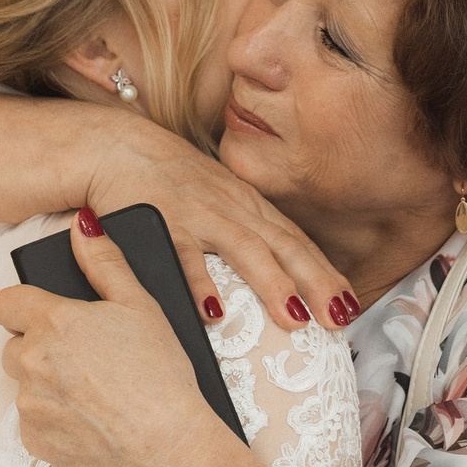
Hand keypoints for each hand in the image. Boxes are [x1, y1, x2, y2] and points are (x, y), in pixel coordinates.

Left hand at [0, 209, 234, 466]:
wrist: (169, 450)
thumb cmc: (161, 376)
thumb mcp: (141, 305)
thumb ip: (104, 262)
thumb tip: (82, 226)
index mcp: (52, 322)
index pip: (4, 303)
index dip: (26, 306)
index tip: (49, 315)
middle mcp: (31, 362)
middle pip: (14, 344)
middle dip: (41, 346)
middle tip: (86, 356)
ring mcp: (29, 405)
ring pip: (24, 384)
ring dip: (47, 383)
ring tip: (95, 391)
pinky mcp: (34, 441)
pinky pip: (33, 421)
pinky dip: (55, 418)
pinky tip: (92, 419)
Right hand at [84, 117, 354, 329]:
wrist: (115, 146)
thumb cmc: (168, 182)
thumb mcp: (217, 202)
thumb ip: (244, 234)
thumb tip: (276, 283)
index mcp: (247, 206)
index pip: (296, 241)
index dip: (326, 273)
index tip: (350, 308)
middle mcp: (231, 208)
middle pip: (283, 246)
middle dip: (316, 282)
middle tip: (339, 320)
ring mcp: (198, 213)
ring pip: (244, 248)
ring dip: (272, 283)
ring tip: (294, 319)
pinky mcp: (160, 222)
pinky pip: (182, 255)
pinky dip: (199, 284)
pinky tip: (213, 314)